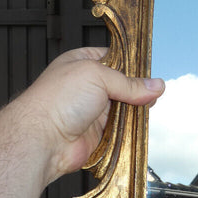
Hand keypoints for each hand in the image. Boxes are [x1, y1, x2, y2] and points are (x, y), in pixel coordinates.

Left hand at [17, 47, 163, 183]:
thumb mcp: (97, 76)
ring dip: (135, 110)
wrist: (42, 139)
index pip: (114, 57)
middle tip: (151, 92)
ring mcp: (92, 109)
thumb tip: (155, 86)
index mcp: (82, 62)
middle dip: (137, 89)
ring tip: (146, 108)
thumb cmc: (57, 100)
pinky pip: (121, 128)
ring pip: (124, 107)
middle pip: (123, 84)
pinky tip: (138, 124)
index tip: (149, 69)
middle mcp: (87, 86)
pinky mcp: (98, 132)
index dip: (132, 63)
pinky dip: (130, 128)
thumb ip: (129, 82)